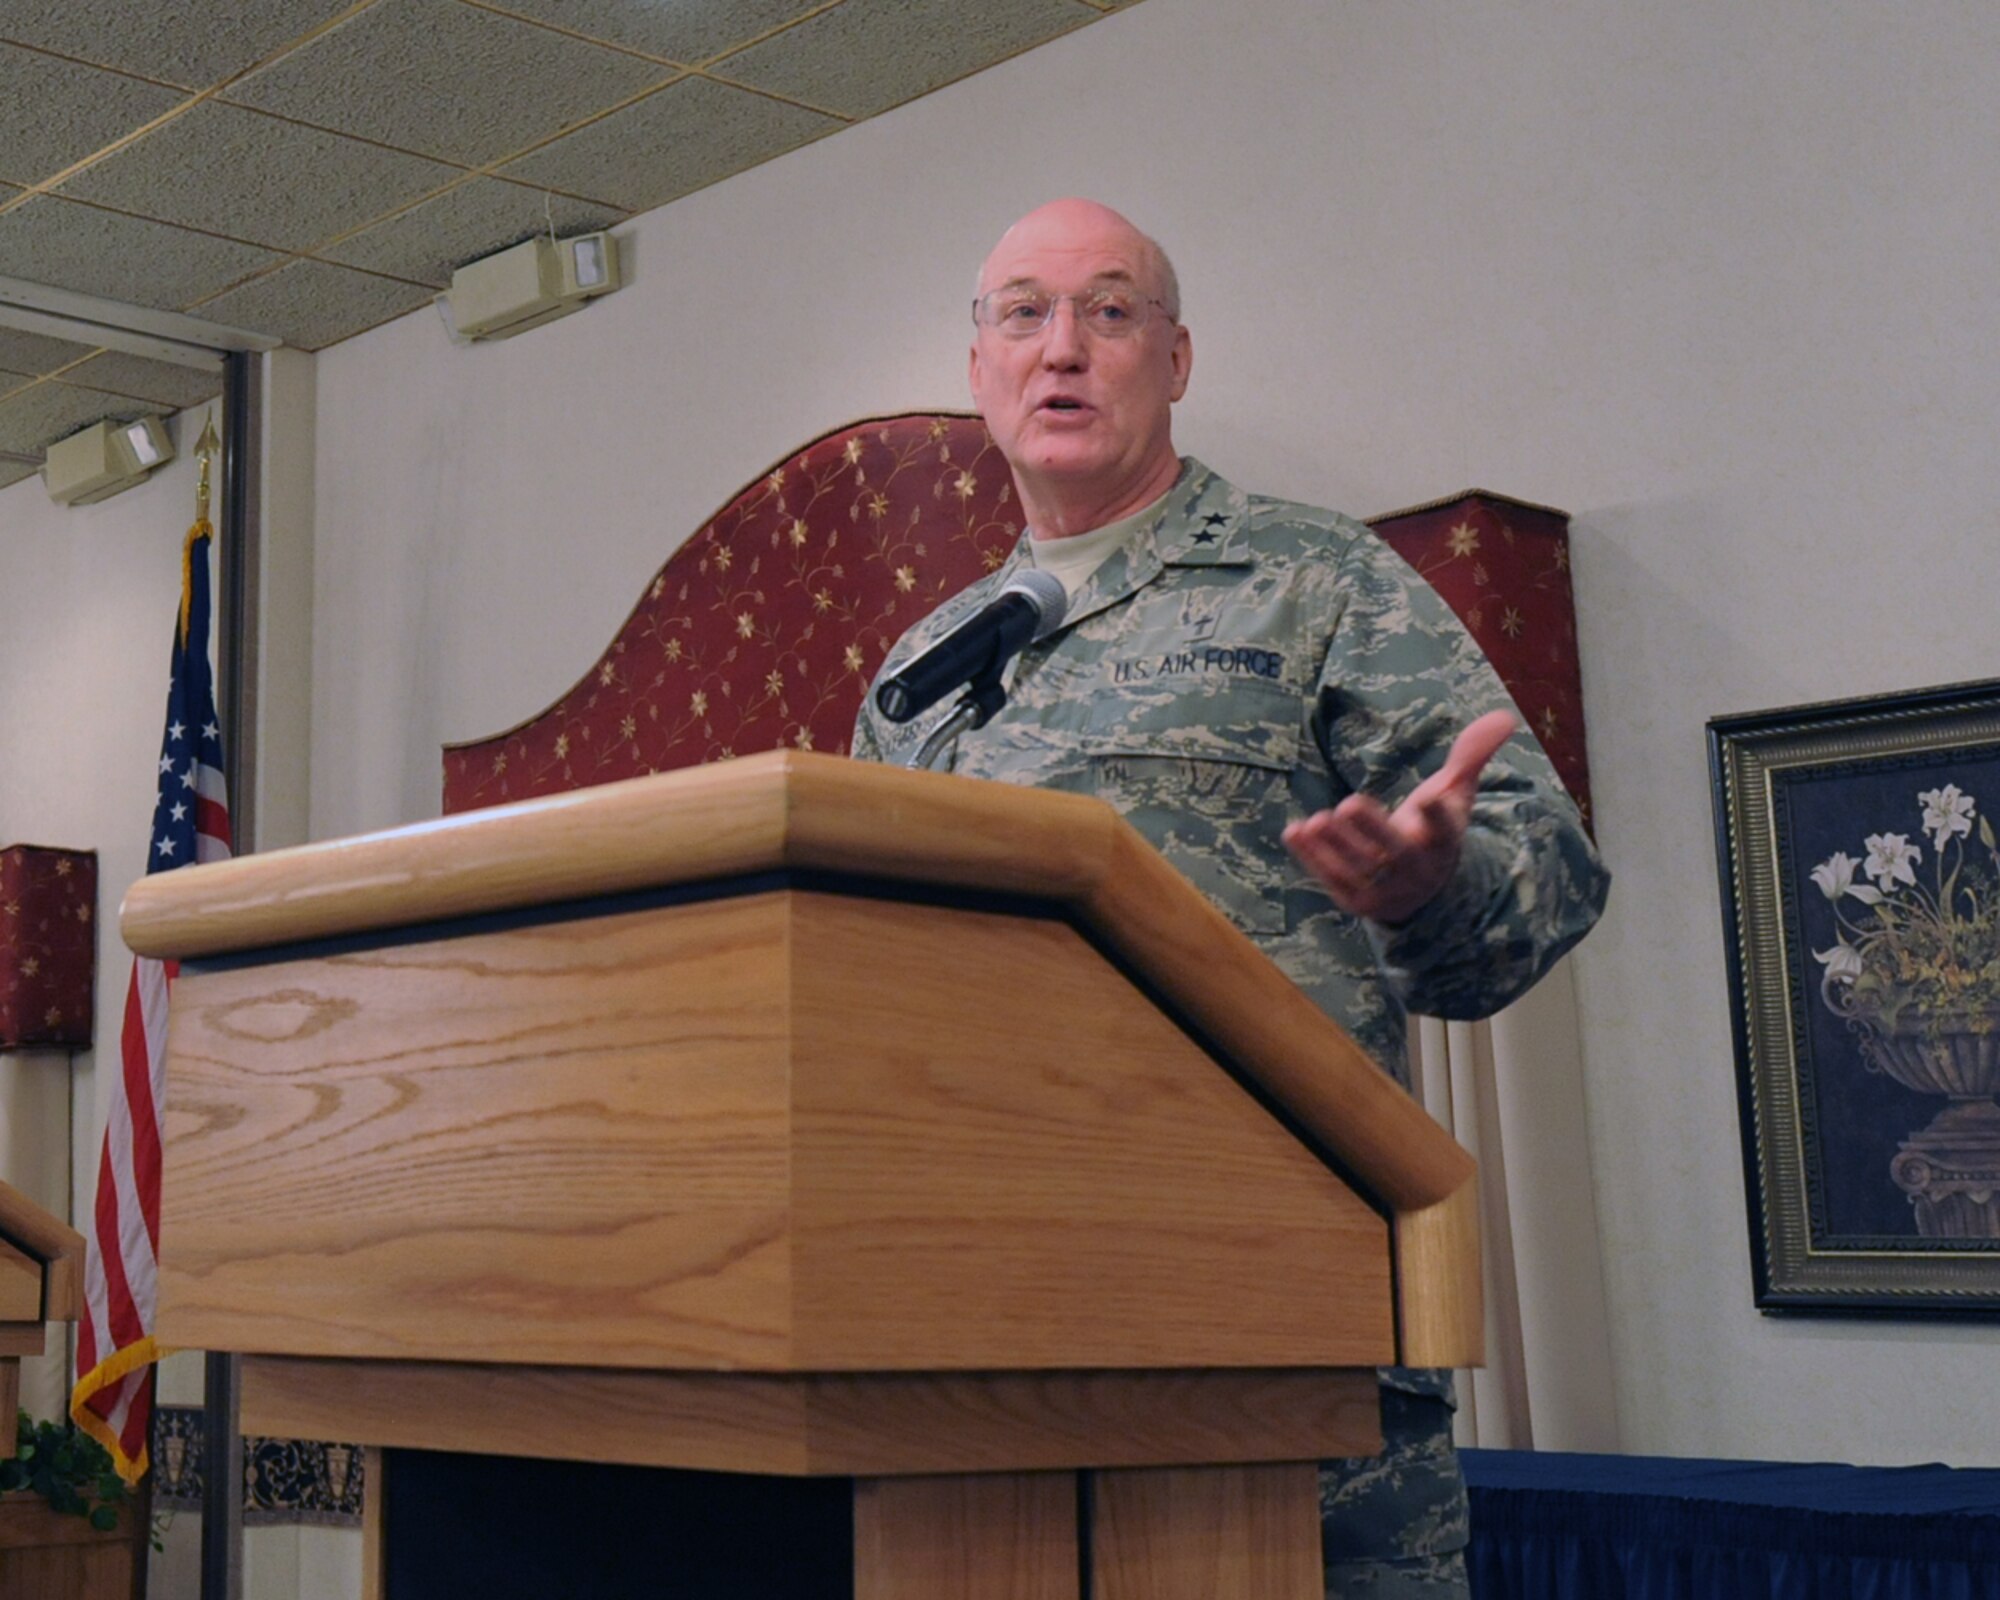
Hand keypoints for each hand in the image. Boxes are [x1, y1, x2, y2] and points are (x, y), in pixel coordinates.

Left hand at [1283, 710, 1516, 924]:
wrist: (1421, 893)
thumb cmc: (1434, 831)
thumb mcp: (1454, 795)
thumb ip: (1472, 756)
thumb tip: (1504, 715)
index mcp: (1444, 843)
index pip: (1445, 831)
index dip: (1437, 817)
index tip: (1428, 800)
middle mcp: (1417, 869)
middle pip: (1395, 854)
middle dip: (1372, 831)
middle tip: (1349, 804)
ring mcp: (1386, 888)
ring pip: (1359, 870)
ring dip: (1334, 847)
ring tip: (1314, 822)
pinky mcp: (1357, 900)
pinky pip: (1332, 880)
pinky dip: (1311, 858)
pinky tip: (1294, 831)